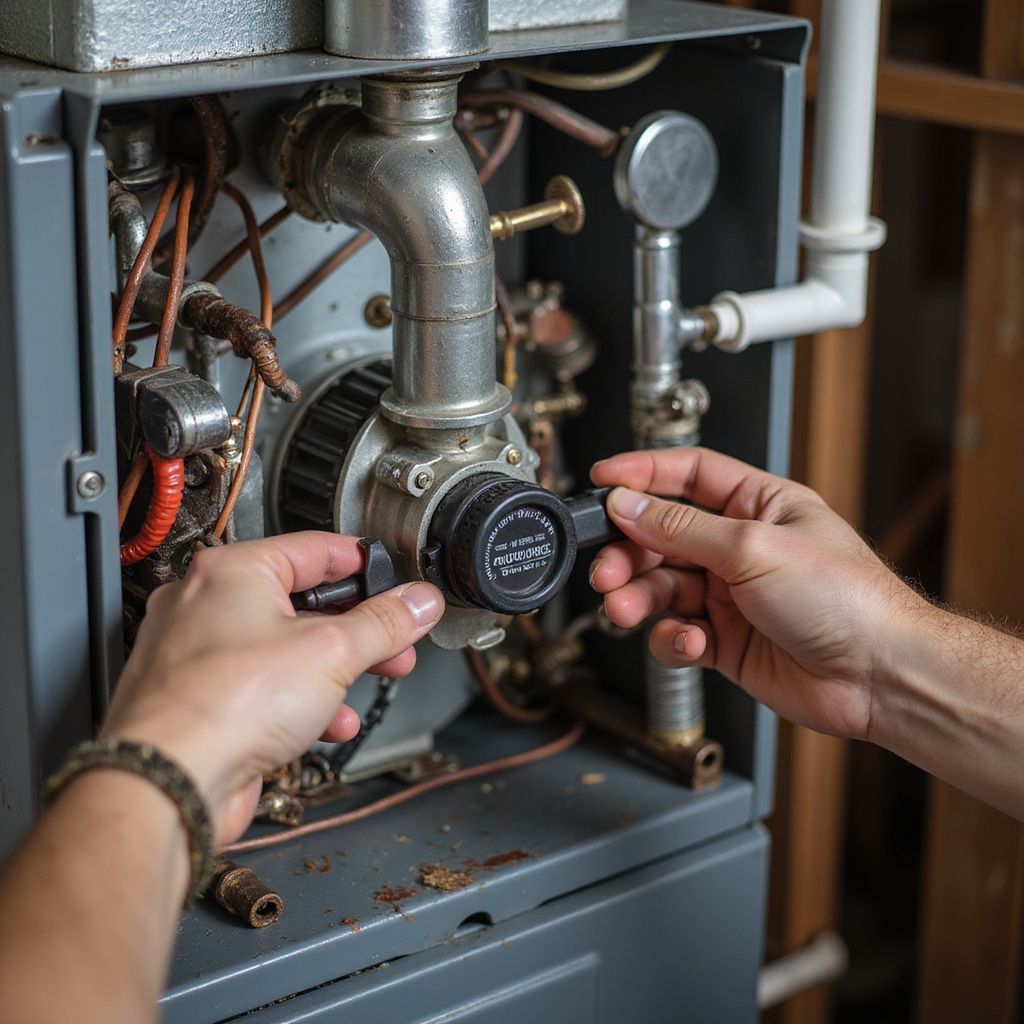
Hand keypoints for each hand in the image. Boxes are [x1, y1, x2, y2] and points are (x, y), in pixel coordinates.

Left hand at [100, 532, 444, 843]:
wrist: (170, 783)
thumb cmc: (223, 705)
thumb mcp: (332, 652)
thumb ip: (384, 624)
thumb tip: (416, 603)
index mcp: (232, 571)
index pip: (316, 549)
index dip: (366, 566)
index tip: (398, 583)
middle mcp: (206, 606)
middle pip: (302, 603)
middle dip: (358, 628)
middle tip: (395, 638)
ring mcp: (199, 657)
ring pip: (285, 650)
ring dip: (334, 669)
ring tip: (371, 681)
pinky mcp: (201, 704)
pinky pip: (263, 691)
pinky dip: (301, 702)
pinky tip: (330, 723)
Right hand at [590, 448, 925, 741]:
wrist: (879, 676)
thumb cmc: (846, 599)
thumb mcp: (752, 547)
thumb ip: (681, 527)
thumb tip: (628, 504)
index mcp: (759, 506)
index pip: (689, 475)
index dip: (643, 474)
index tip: (602, 481)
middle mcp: (742, 548)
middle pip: (663, 537)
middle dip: (629, 552)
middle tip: (607, 568)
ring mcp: (732, 595)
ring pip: (662, 588)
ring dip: (640, 598)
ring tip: (626, 608)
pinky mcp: (726, 641)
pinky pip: (678, 634)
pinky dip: (673, 639)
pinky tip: (689, 642)